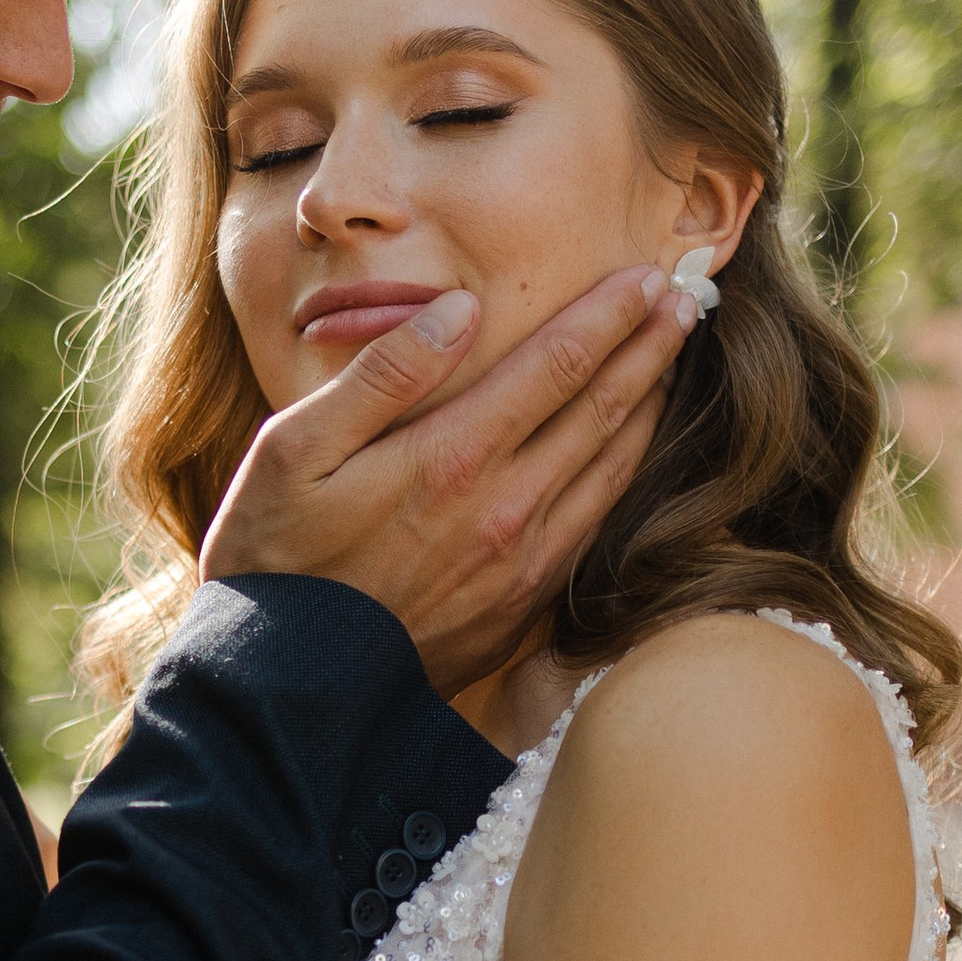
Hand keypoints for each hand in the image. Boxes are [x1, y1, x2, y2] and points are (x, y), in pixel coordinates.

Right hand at [201, 265, 692, 699]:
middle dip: (650, 348)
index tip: (646, 274)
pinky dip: (625, 475)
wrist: (284, 686)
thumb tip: (461, 311)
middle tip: (687, 298)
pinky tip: (630, 452)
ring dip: (649, 407)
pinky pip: (595, 526)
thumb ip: (384, 375)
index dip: (610, 314)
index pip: (557, 365)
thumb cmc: (273, 558)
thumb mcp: (293, 451)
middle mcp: (504, 508)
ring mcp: (520, 564)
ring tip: (674, 360)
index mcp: (451, 457)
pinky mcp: (521, 608)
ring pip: (611, 469)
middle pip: (603, 410)